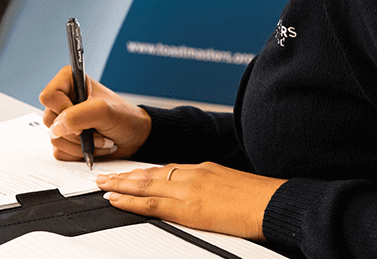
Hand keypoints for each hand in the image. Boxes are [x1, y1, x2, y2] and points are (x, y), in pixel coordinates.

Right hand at [41, 67, 151, 161]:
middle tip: (96, 129)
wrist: (135, 137)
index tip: (82, 115)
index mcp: (70, 82)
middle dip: (76, 131)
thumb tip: (56, 128)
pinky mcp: (66, 139)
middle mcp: (64, 100)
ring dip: (80, 145)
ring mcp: (63, 121)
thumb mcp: (103, 111)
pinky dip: (78, 153)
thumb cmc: (124, 116)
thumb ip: (77, 116)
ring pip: (54, 138)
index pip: (48, 96)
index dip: (62, 109)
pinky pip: (60, 152)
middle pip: (49, 120)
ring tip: (100, 139)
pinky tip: (94, 147)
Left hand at [97, 163, 285, 241]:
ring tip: (103, 186)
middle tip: (103, 177)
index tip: (129, 175)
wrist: (273, 203)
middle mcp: (193, 174)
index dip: (144, 173)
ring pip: (145, 184)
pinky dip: (131, 200)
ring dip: (121, 185)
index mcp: (203, 168)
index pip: (166, 170)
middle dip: (125, 176)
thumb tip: (200, 195)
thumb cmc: (259, 198)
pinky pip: (152, 203)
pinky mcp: (189, 208)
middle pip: (150, 173)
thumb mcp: (230, 184)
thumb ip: (210, 186)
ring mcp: (189, 189)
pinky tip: (117, 199)